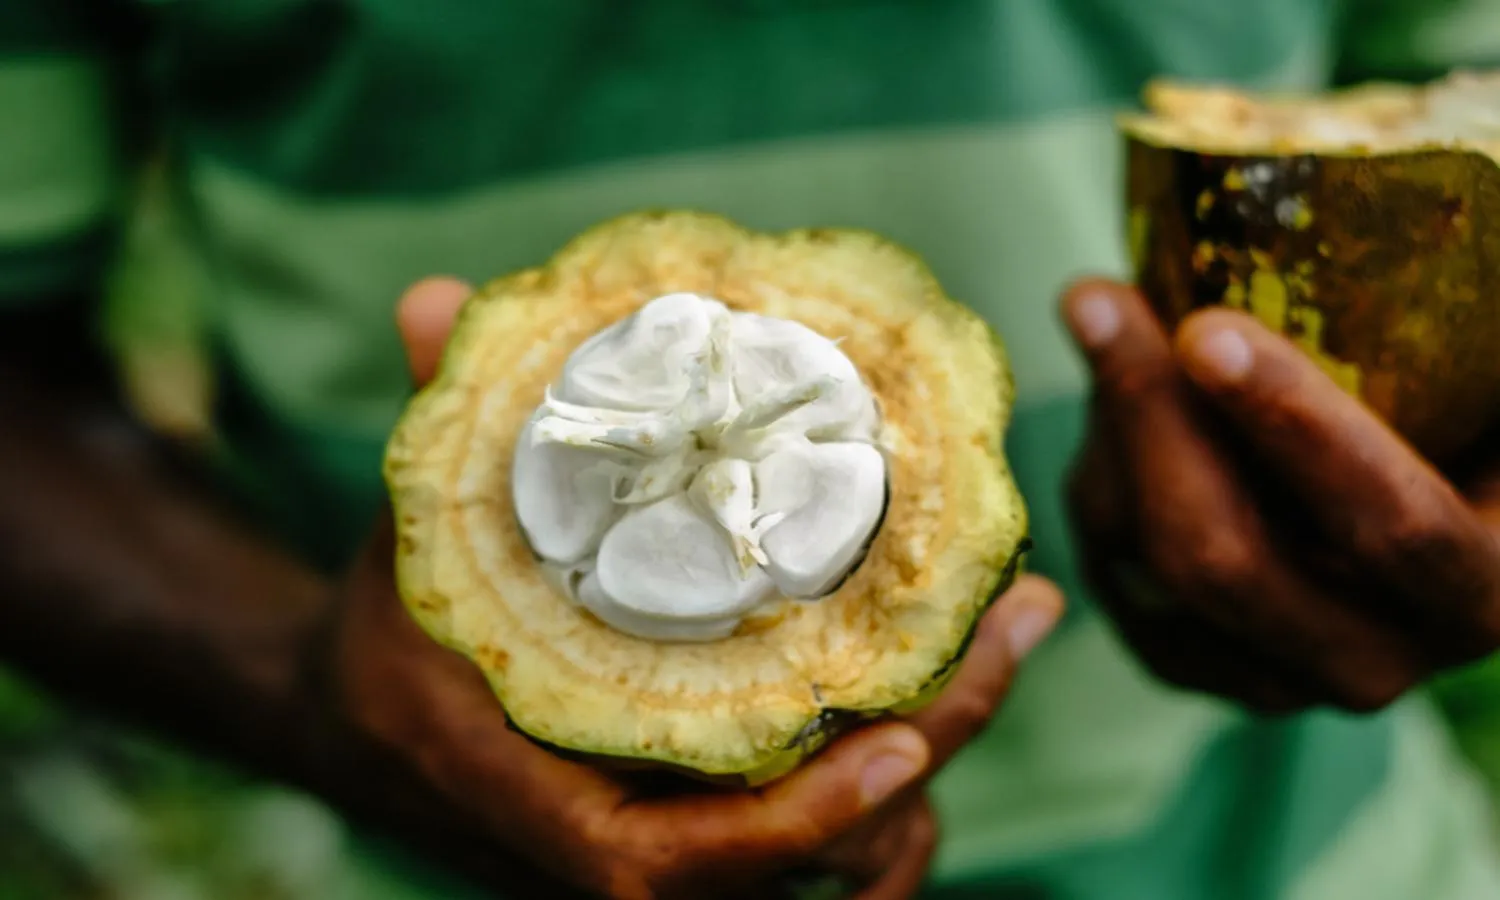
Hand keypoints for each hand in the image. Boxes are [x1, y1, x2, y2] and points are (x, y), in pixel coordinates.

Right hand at [316, 277, 1066, 899]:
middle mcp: (606, 841)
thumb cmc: (394, 629)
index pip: (660, 860)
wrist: (367, 722)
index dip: (783, 825)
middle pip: (791, 860)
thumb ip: (436, 427)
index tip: (892, 746)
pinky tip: (947, 695)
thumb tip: (434, 295)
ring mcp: (659, 842)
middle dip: (921, 758)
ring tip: (1012, 632)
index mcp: (528, 790)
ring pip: (826, 864)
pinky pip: (819, 853)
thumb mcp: (411, 526)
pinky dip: (892, 800)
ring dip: (932, 766)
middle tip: (1017, 623)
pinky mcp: (694, 826)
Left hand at [1061, 278, 1499, 715]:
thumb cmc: (1463, 410)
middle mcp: (1373, 660)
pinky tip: (1113, 396)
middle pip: (1221, 560)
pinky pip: (1106, 564)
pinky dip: (1096, 469)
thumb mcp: (1482, 365)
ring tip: (1109, 315)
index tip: (1206, 328)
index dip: (1295, 427)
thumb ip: (1468, 321)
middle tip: (1096, 296)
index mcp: (1483, 589)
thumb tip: (1459, 181)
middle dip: (1148, 415)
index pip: (1391, 527)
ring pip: (1141, 559)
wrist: (1404, 493)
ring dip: (1110, 427)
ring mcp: (1267, 675)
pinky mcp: (1185, 661)